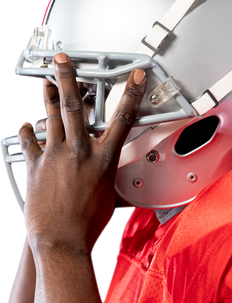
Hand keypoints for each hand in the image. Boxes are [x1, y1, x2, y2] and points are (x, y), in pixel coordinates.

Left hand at [17, 53, 146, 253]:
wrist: (61, 241)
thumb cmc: (88, 227)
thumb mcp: (109, 202)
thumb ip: (108, 184)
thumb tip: (110, 185)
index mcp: (104, 161)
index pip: (123, 120)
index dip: (131, 95)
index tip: (135, 77)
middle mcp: (79, 153)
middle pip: (75, 107)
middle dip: (69, 79)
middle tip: (63, 60)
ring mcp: (55, 157)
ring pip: (51, 118)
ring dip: (48, 97)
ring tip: (47, 82)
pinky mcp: (35, 166)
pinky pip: (29, 141)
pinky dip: (26, 130)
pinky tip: (24, 123)